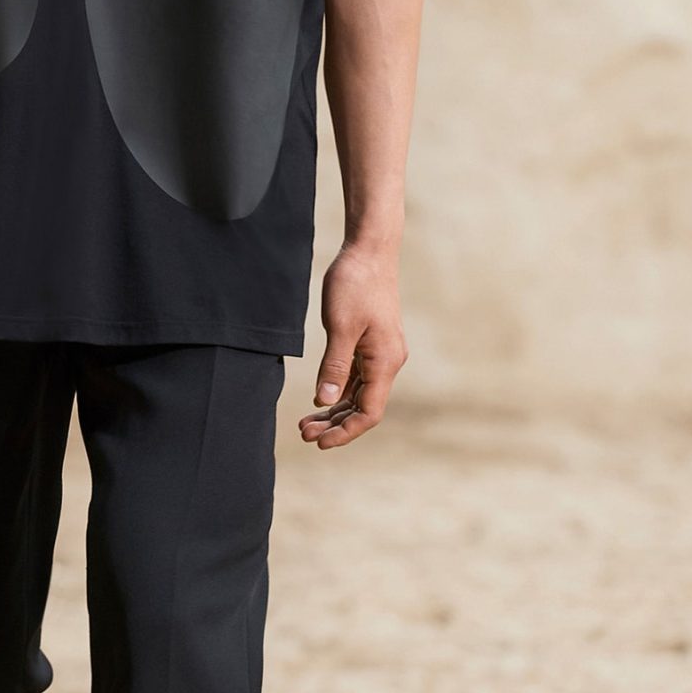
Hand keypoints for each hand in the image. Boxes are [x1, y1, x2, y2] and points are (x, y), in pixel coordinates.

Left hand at [298, 241, 406, 447]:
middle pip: (363, 407)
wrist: (370, 250)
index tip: (319, 442)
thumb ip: (334, 367)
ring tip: (307, 422)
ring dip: (335, 410)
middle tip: (303, 433)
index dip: (345, 432)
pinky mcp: (373, 342)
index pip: (368, 413)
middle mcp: (388, 361)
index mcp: (384, 362)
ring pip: (360, 393)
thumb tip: (325, 402)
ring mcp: (382, 352)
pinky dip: (340, 391)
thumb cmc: (355, 284)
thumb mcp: (340, 327)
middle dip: (335, 425)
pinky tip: (321, 399)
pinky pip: (358, 377)